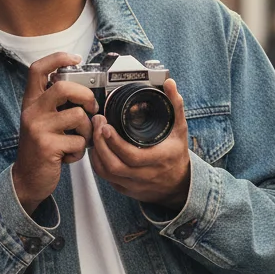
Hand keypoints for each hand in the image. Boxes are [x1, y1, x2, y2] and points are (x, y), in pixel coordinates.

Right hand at [11, 52, 98, 213]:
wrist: (27, 179)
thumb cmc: (41, 148)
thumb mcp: (42, 122)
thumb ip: (57, 106)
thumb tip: (85, 92)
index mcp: (31, 102)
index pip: (38, 69)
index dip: (58, 58)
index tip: (76, 58)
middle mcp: (31, 112)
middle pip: (63, 87)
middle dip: (86, 96)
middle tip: (91, 109)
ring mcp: (38, 128)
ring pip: (77, 116)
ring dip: (86, 132)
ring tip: (79, 141)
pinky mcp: (46, 146)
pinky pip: (77, 143)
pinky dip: (79, 153)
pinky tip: (69, 157)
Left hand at [90, 79, 190, 208]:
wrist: (179, 183)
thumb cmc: (176, 154)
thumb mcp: (179, 129)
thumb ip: (174, 105)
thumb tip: (170, 84)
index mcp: (160, 159)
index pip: (132, 156)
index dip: (115, 142)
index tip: (106, 126)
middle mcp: (146, 175)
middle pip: (114, 166)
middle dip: (100, 144)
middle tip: (96, 125)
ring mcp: (135, 185)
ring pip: (107, 174)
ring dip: (96, 154)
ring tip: (94, 135)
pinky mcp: (126, 190)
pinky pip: (107, 179)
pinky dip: (98, 164)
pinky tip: (97, 149)